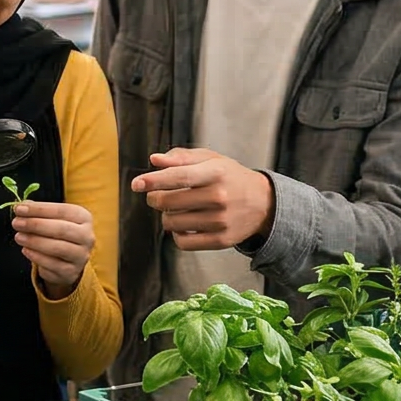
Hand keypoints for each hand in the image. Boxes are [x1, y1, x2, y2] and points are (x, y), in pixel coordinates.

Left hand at [10, 199, 93, 297]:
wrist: (66, 261)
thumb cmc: (57, 234)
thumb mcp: (51, 219)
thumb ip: (38, 212)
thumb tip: (21, 206)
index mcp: (83, 218)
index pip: (61, 210)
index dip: (39, 209)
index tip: (19, 209)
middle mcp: (87, 237)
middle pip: (61, 229)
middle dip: (35, 225)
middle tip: (16, 223)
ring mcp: (80, 256)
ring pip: (57, 248)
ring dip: (34, 241)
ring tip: (18, 237)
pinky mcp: (71, 272)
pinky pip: (52, 264)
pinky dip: (36, 257)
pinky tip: (26, 250)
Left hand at [130, 148, 271, 250]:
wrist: (264, 203)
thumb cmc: (230, 177)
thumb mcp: (211, 159)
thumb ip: (182, 157)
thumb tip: (154, 160)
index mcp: (216, 173)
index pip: (178, 176)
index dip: (153, 180)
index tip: (136, 184)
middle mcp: (219, 197)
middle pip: (169, 202)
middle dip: (155, 198)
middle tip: (158, 195)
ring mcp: (220, 221)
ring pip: (172, 223)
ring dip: (167, 216)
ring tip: (177, 209)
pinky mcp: (221, 241)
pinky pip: (182, 242)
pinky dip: (177, 234)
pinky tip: (184, 225)